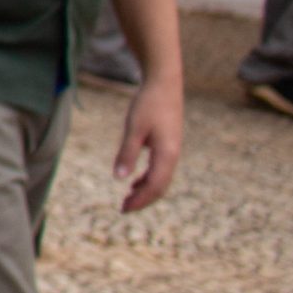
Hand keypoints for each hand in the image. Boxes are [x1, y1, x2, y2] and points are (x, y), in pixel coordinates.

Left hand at [115, 76, 181, 211]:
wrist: (164, 83)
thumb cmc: (148, 104)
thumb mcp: (134, 128)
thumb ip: (127, 153)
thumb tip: (119, 178)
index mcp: (167, 155)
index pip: (154, 186)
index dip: (140, 200)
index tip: (123, 209)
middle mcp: (172, 155)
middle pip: (160, 186)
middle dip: (143, 199)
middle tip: (123, 208)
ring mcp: (172, 150)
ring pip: (161, 178)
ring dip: (145, 190)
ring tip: (128, 197)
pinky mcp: (168, 144)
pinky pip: (160, 169)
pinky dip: (148, 178)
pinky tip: (135, 180)